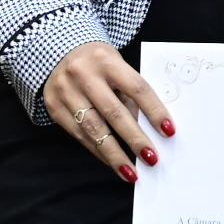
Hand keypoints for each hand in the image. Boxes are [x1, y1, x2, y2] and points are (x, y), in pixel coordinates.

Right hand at [41, 41, 174, 182]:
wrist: (57, 52)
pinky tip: (112, 162)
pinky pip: (79, 135)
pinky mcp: (54, 108)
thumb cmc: (97, 61)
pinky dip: (97, 151)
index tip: (169, 131)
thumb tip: (150, 126)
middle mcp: (83, 75)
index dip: (154, 110)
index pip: (136, 88)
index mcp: (106, 60)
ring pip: (93, 129)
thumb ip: (129, 91)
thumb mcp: (116, 64)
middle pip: (114, 112)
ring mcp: (65, 92)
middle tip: (152, 158)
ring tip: (131, 172)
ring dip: (115, 154)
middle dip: (135, 138)